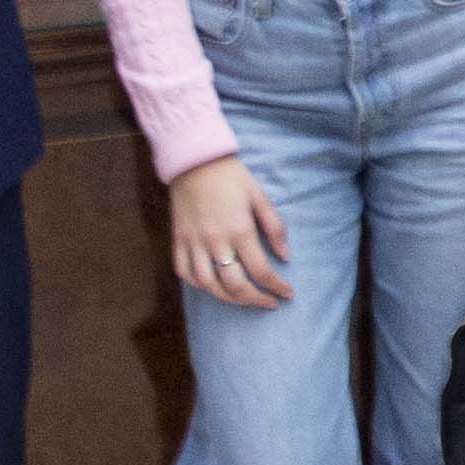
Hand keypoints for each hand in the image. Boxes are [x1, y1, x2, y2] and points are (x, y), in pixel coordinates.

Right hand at [164, 152, 291, 304]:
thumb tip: (285, 256)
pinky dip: (198, 284)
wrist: (194, 161)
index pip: (261, 270)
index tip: (287, 294)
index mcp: (239, 230)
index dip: (277, 287)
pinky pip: (184, 272)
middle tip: (268, 303)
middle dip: (254, 300)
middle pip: (234, 285)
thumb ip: (274, 227)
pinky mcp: (178, 240)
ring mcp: (193, 243)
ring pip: (208, 285)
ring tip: (243, 299)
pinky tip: (212, 285)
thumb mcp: (259, 196)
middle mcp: (215, 241)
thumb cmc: (231, 177)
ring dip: (228, 298)